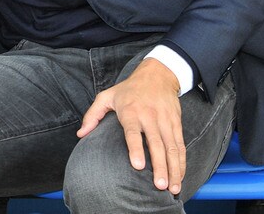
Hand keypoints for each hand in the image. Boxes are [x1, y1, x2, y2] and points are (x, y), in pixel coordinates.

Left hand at [77, 58, 184, 194]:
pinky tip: (180, 176)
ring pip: (172, 148)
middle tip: (159, 186)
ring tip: (172, 188)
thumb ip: (92, 115)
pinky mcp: (177, 123)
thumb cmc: (128, 89)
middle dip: (159, 166)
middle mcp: (150, 117)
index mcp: (130, 111)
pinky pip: (181, 145)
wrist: (157, 75)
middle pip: (156, 144)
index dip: (136, 149)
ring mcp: (165, 121)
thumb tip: (80, 134)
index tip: (137, 166)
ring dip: (174, 169)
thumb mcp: (107, 96)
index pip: (133, 133)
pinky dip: (182, 162)